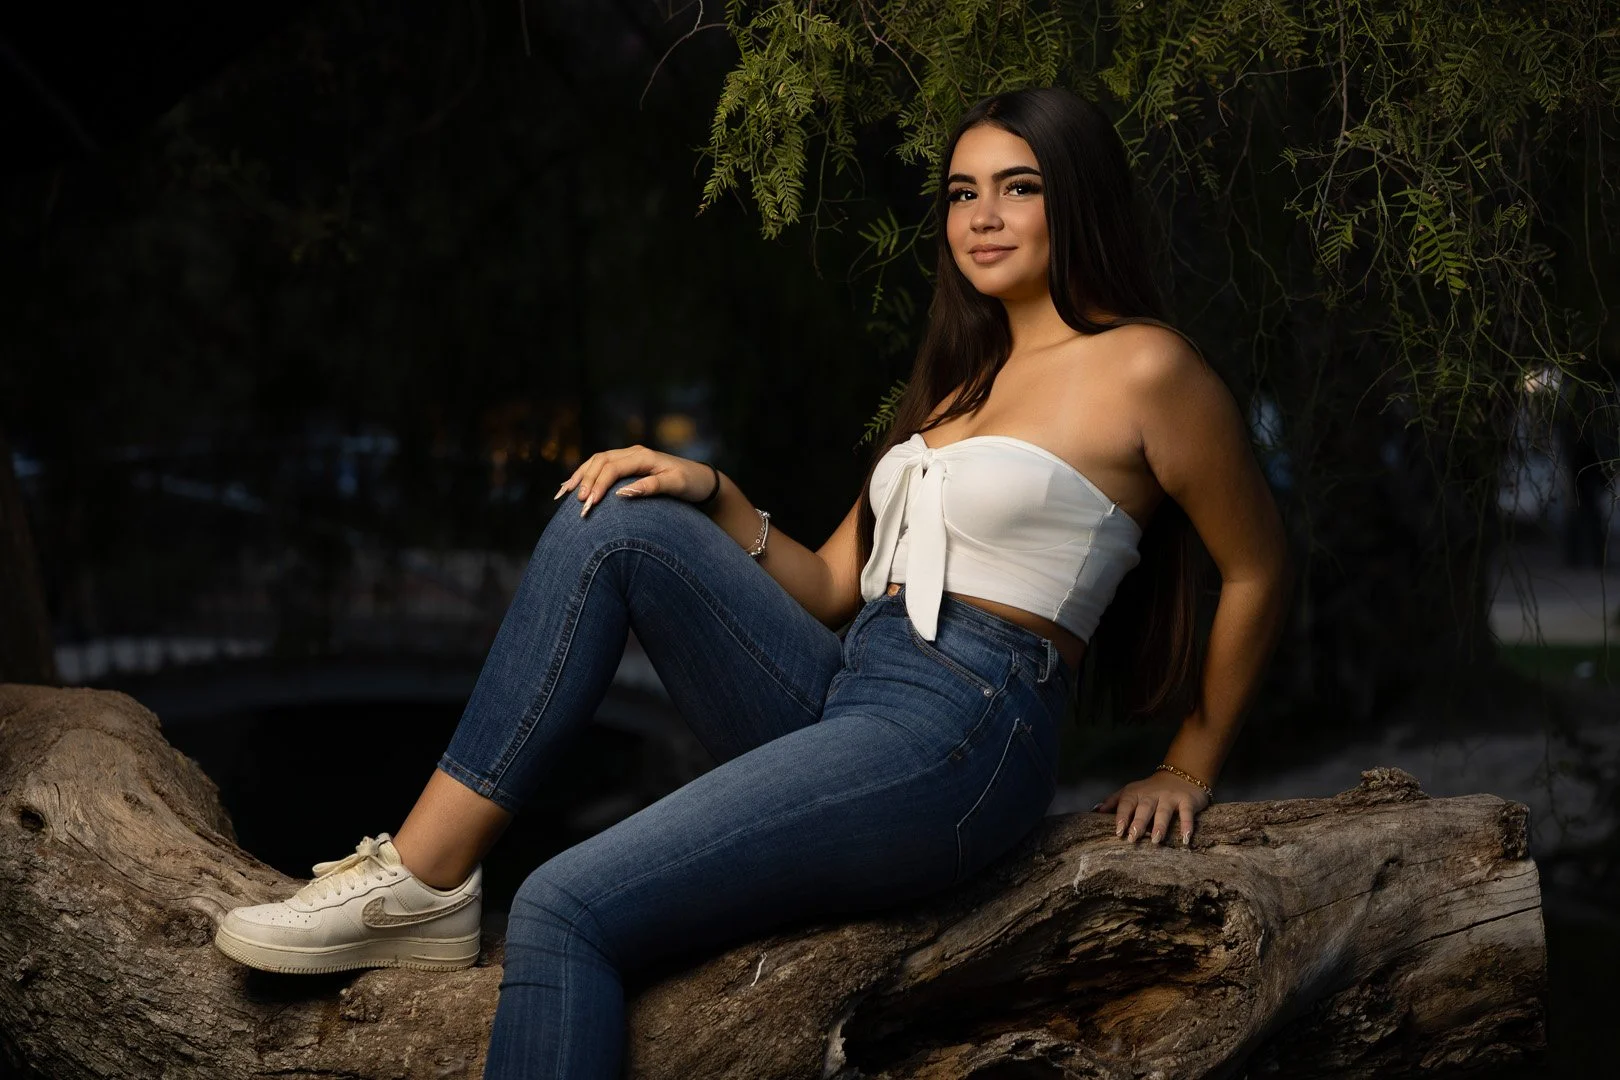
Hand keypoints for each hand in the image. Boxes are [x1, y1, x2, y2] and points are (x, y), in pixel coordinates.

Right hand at [554, 445, 716, 517]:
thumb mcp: (675, 486)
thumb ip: (650, 488)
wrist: (702, 481)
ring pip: (596, 462)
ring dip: (579, 477)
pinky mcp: (627, 465)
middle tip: (577, 504)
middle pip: (599, 462)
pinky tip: (570, 487)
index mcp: (643, 456)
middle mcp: (633, 453)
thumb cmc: (691, 484)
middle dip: (585, 481)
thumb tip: (621, 494)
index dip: (598, 484)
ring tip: (564, 494)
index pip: (612, 467)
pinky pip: (600, 467)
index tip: (589, 503)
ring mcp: (629, 457)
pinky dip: (584, 475)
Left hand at [1093, 771, 1211, 846]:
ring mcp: (1170, 797)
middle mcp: (1152, 794)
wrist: (1181, 774)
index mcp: (1136, 793)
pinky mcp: (1187, 801)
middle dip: (1138, 822)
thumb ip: (1113, 801)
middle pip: (1144, 808)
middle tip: (1133, 837)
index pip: (1126, 803)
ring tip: (1156, 840)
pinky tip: (1186, 839)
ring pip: (1164, 811)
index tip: (1118, 831)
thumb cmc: (1150, 790)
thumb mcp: (1130, 792)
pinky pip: (1186, 813)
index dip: (1122, 816)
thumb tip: (1094, 811)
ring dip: (1160, 825)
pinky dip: (1187, 825)